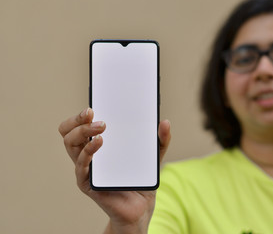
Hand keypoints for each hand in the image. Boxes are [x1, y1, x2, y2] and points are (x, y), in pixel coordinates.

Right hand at [58, 108, 170, 233]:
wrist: (141, 207)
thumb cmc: (141, 179)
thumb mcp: (154, 156)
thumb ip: (160, 140)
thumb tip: (165, 122)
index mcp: (98, 145)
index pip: (79, 125)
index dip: (80, 115)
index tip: (93, 105)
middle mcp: (88, 155)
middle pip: (69, 132)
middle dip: (77, 120)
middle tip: (92, 113)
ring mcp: (86, 169)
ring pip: (70, 144)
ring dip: (82, 132)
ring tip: (100, 127)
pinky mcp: (88, 183)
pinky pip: (81, 166)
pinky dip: (87, 152)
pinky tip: (98, 143)